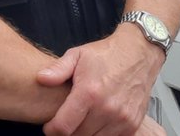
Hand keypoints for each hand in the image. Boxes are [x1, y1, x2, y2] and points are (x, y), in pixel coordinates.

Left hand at [36, 29, 163, 135]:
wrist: (138, 53)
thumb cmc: (107, 54)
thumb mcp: (77, 54)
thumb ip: (58, 69)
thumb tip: (41, 78)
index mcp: (89, 93)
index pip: (64, 126)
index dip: (52, 130)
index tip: (49, 127)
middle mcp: (106, 109)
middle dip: (67, 131)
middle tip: (65, 121)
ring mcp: (121, 119)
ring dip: (85, 133)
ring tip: (81, 120)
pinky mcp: (132, 124)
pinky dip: (101, 134)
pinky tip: (96, 122)